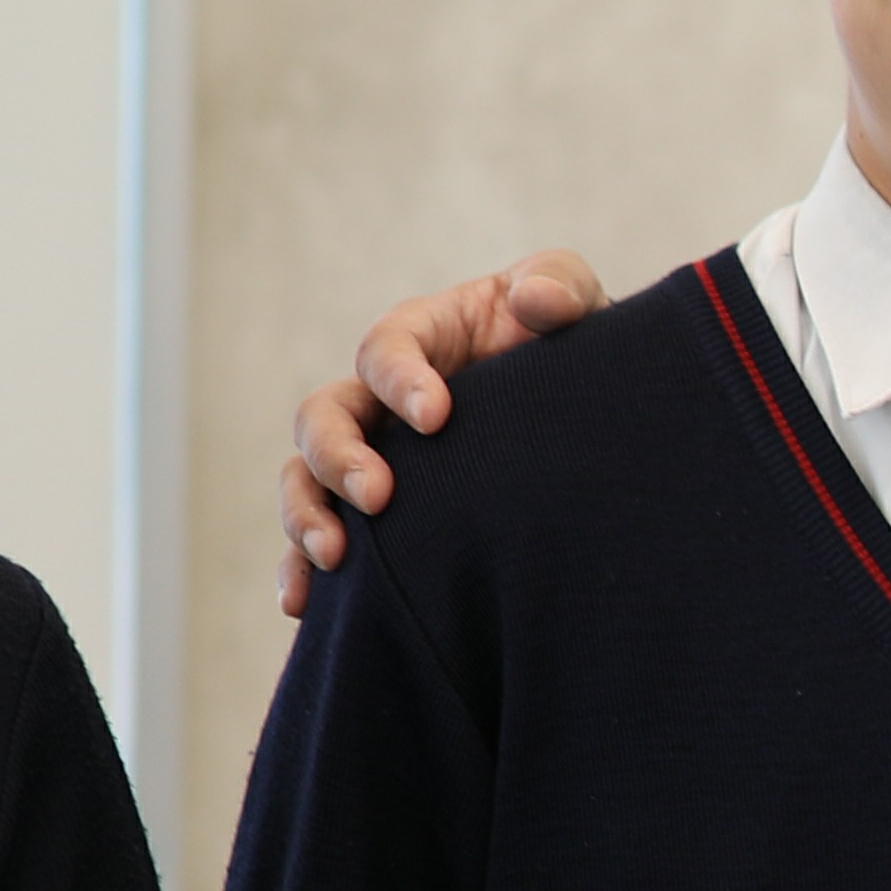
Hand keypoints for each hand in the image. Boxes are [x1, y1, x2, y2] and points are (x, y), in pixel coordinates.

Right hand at [277, 249, 613, 615]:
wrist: (590, 423)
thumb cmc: (573, 350)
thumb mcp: (580, 304)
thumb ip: (560, 287)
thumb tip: (533, 301)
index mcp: (421, 338)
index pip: (385, 348)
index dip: (399, 378)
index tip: (438, 416)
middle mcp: (379, 400)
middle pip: (324, 416)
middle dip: (340, 456)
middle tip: (380, 496)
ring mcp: (372, 457)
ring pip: (306, 479)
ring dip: (306, 516)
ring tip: (335, 557)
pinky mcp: (378, 517)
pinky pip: (318, 542)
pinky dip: (301, 570)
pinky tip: (305, 604)